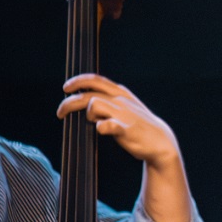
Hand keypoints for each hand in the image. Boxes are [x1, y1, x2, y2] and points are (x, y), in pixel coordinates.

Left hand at [57, 73, 179, 168]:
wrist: (161, 141)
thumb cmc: (139, 124)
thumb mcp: (126, 105)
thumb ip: (109, 99)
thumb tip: (86, 99)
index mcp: (120, 93)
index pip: (95, 80)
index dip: (78, 81)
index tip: (66, 88)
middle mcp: (120, 101)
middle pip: (88, 95)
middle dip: (69, 103)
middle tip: (60, 113)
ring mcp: (123, 114)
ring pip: (94, 105)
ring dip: (88, 115)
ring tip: (94, 124)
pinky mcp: (126, 129)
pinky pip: (109, 125)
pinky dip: (102, 126)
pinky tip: (101, 129)